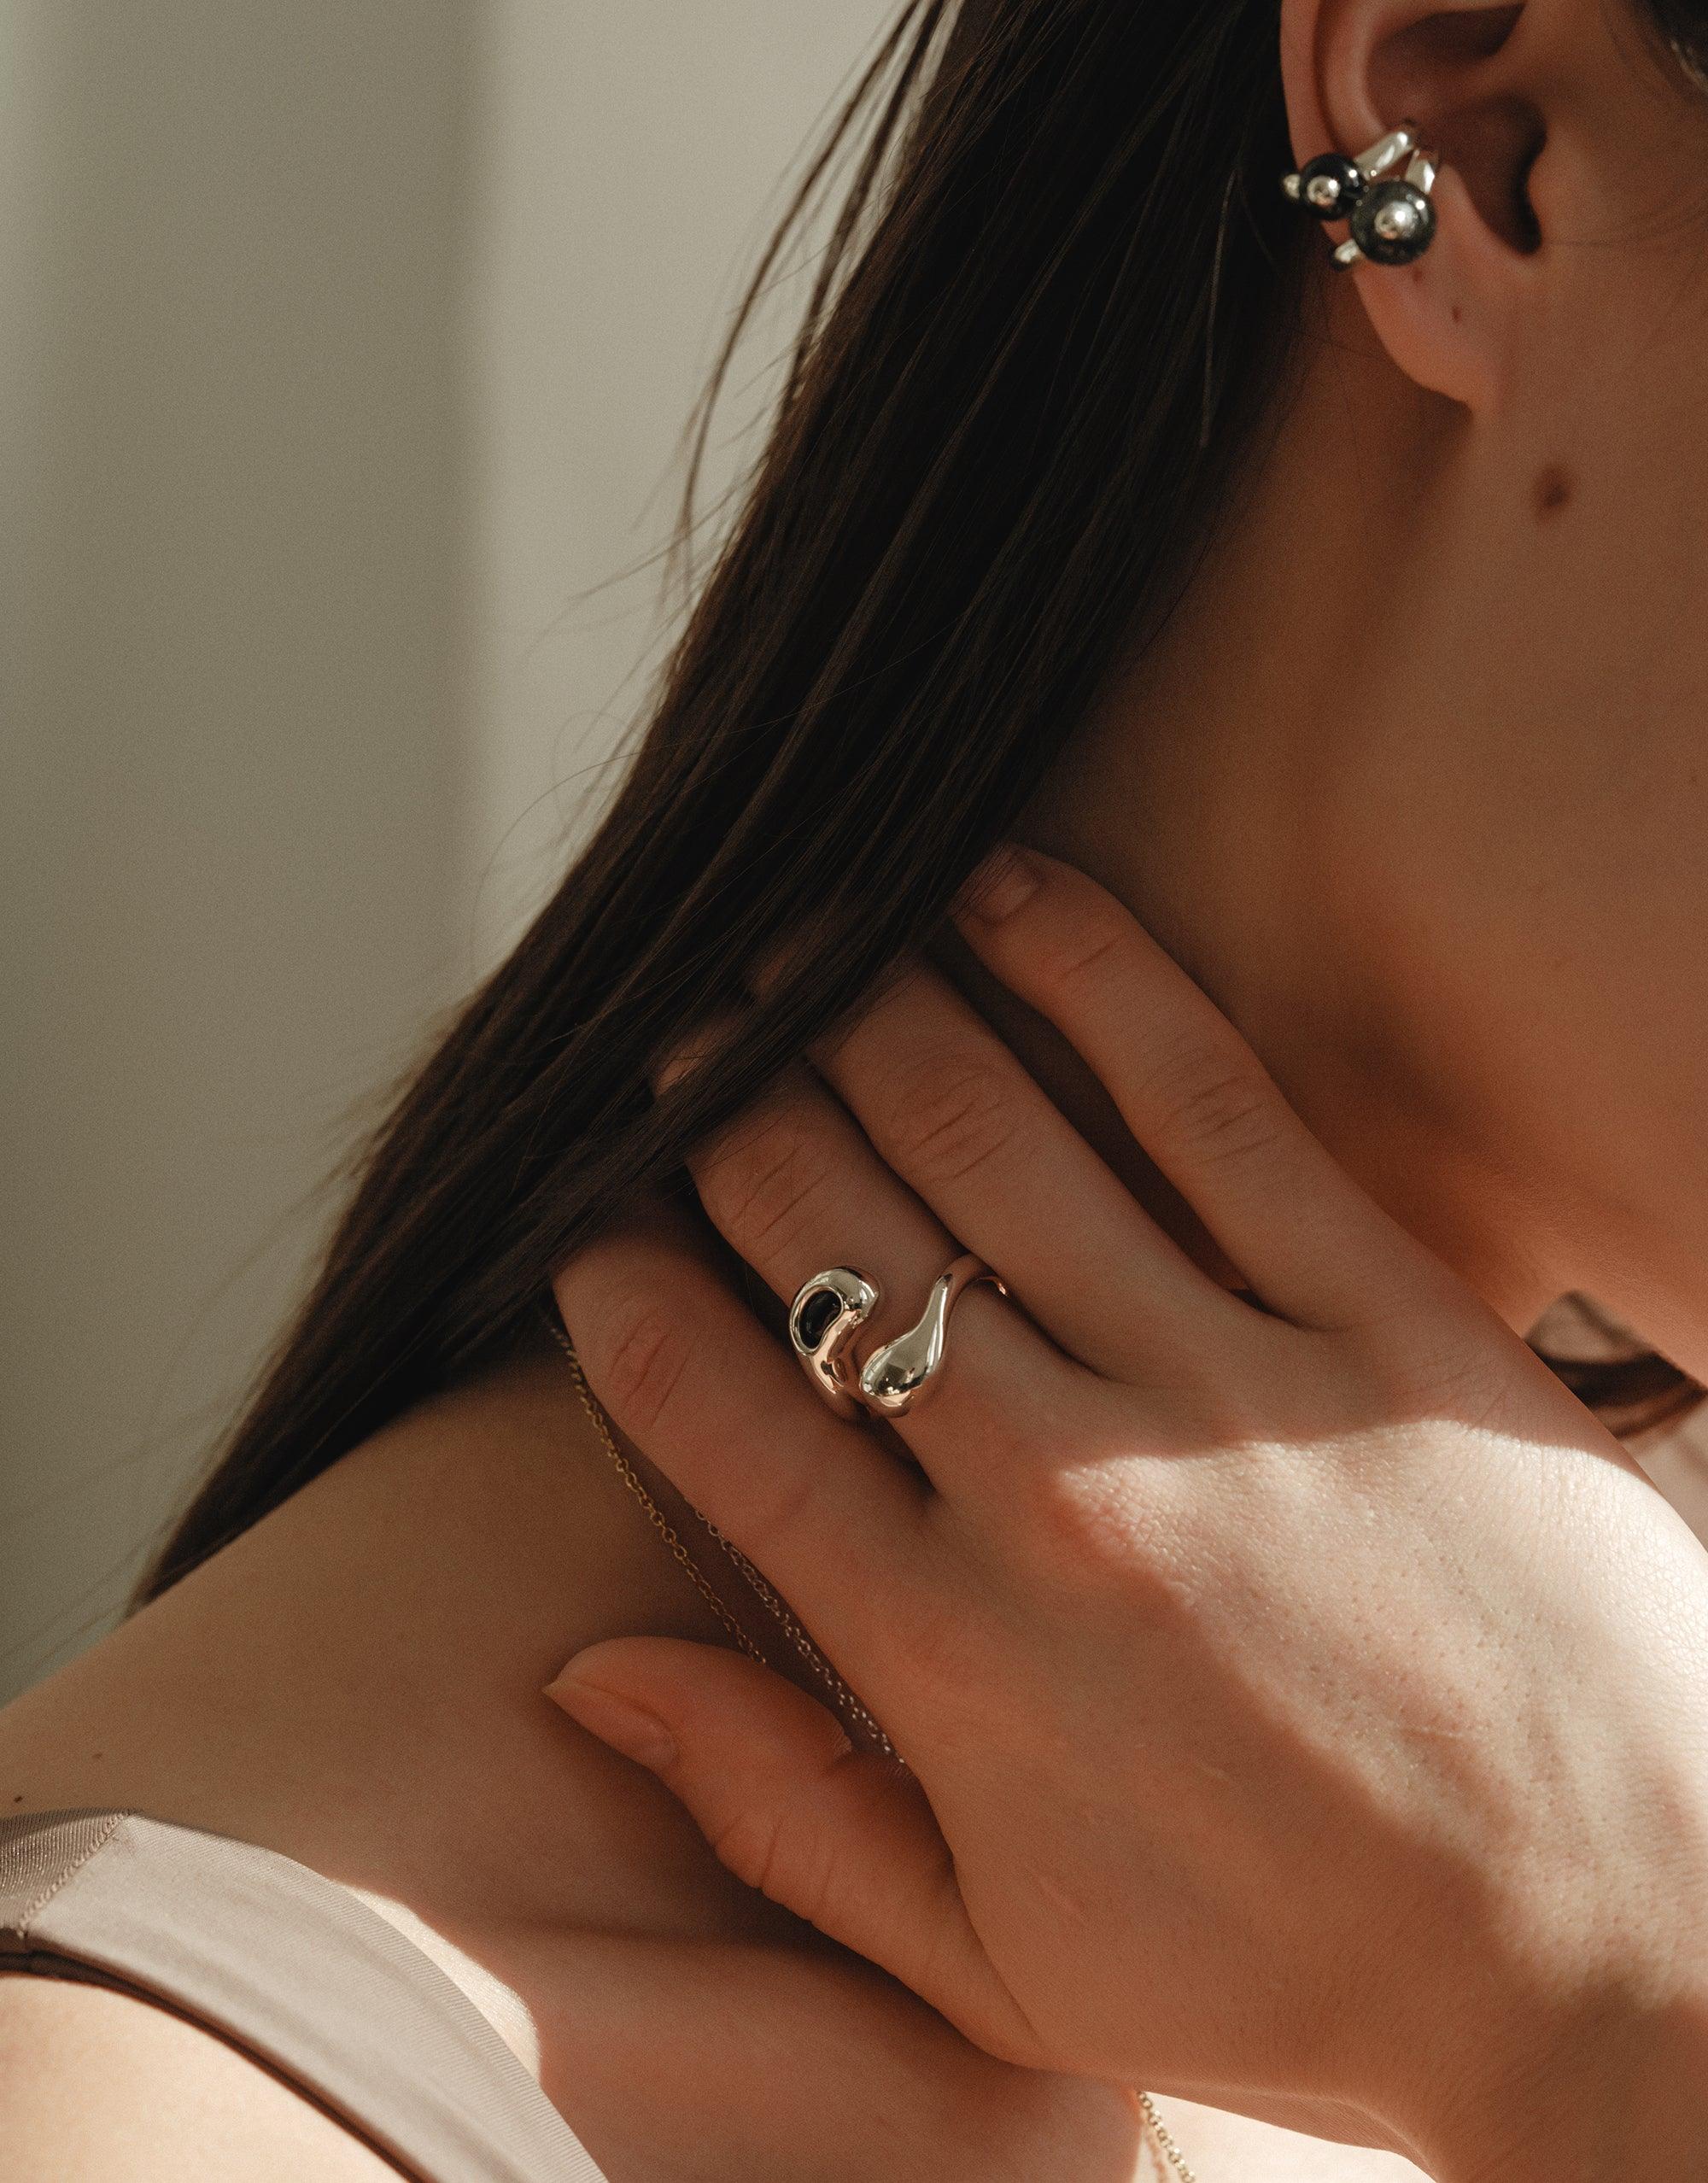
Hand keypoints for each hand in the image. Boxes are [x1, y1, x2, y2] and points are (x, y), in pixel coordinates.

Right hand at [548, 845, 1707, 2179]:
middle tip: (679, 1052)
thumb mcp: (1002, 1973)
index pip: (716, 1412)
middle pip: (828, 1235)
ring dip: (858, 1015)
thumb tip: (593, 1666)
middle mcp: (1059, 1496)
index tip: (588, 1226)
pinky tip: (1002, 893)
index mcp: (948, 1655)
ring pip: (986, 1137)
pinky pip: (1208, 1103)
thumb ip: (779, 1813)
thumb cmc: (1303, 1979)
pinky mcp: (1386, 1321)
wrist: (1627, 1964)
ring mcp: (1225, 1390)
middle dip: (720, 1116)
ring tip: (791, 950)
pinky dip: (1092, 976)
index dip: (623, 1291)